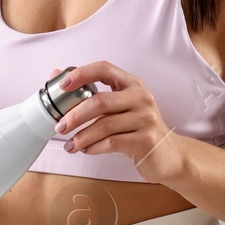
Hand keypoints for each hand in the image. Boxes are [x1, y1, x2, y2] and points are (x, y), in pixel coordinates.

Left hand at [49, 61, 185, 183]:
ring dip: (82, 136)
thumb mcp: (117, 108)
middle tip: (60, 126)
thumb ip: (91, 94)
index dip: (81, 74)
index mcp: (131, 84)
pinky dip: (94, 147)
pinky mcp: (148, 139)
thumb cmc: (137, 129)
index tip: (63, 85)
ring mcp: (147, 118)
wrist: (168, 155)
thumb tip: (56, 76)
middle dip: (75, 115)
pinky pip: (113, 143)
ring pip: (105, 125)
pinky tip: (86, 149)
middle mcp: (141, 97)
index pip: (104, 69)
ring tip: (70, 144)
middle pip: (101, 102)